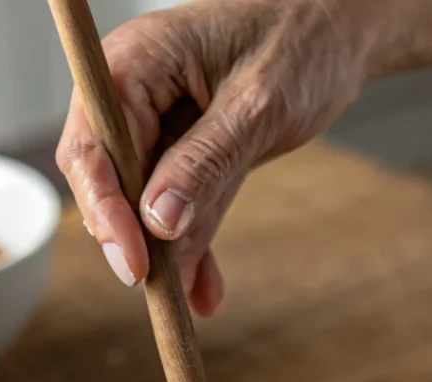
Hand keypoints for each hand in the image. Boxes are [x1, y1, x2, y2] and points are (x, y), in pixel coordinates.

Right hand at [56, 0, 376, 314]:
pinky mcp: (187, 160)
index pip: (94, 146)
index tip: (133, 261)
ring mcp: (160, 132)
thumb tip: (158, 220)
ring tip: (194, 298)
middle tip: (160, 288)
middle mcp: (136, 99)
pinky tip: (206, 291)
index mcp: (135, 65)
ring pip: (145, 208)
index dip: (105, 208)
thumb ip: (205, 161)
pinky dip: (194, 251)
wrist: (338, 34)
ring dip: (168, 258)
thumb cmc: (301, 41)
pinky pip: (181, 213)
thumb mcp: (257, 103)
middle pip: (108, 183)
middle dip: (133, 239)